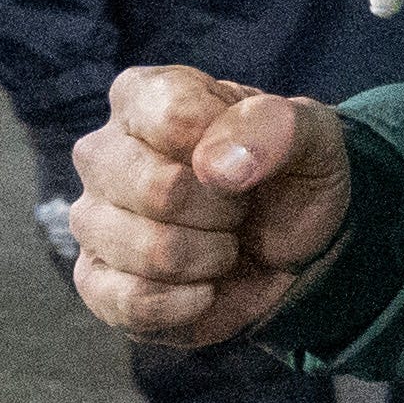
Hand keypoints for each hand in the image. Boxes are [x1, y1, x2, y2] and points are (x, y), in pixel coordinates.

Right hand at [67, 66, 349, 346]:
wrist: (294, 245)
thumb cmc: (289, 174)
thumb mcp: (311, 135)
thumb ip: (274, 128)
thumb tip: (215, 167)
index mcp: (142, 96)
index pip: (173, 118)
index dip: (230, 153)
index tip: (247, 163)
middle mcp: (102, 153)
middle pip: (157, 189)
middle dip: (223, 212)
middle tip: (238, 209)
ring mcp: (92, 219)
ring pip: (150, 252)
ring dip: (210, 258)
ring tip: (222, 245)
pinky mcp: (96, 283)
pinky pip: (128, 303)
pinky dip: (185, 305)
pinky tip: (204, 290)